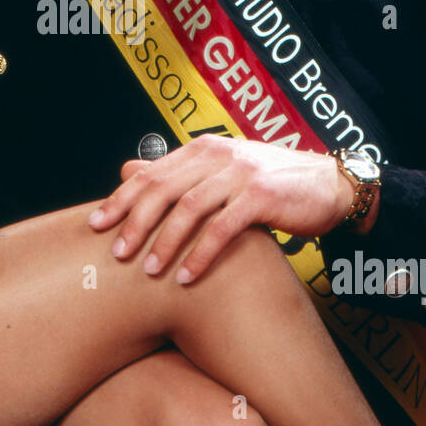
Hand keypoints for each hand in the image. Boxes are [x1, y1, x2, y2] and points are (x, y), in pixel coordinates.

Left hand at [87, 135, 371, 284]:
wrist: (330, 185)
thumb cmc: (270, 185)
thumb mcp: (223, 172)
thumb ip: (181, 175)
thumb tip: (127, 172)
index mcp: (203, 149)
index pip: (150, 173)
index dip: (120, 199)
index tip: (96, 225)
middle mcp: (218, 156)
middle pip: (162, 189)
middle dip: (134, 222)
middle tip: (115, 253)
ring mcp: (240, 174)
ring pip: (189, 208)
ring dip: (164, 242)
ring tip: (148, 271)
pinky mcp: (262, 196)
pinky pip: (222, 228)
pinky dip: (201, 254)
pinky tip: (187, 277)